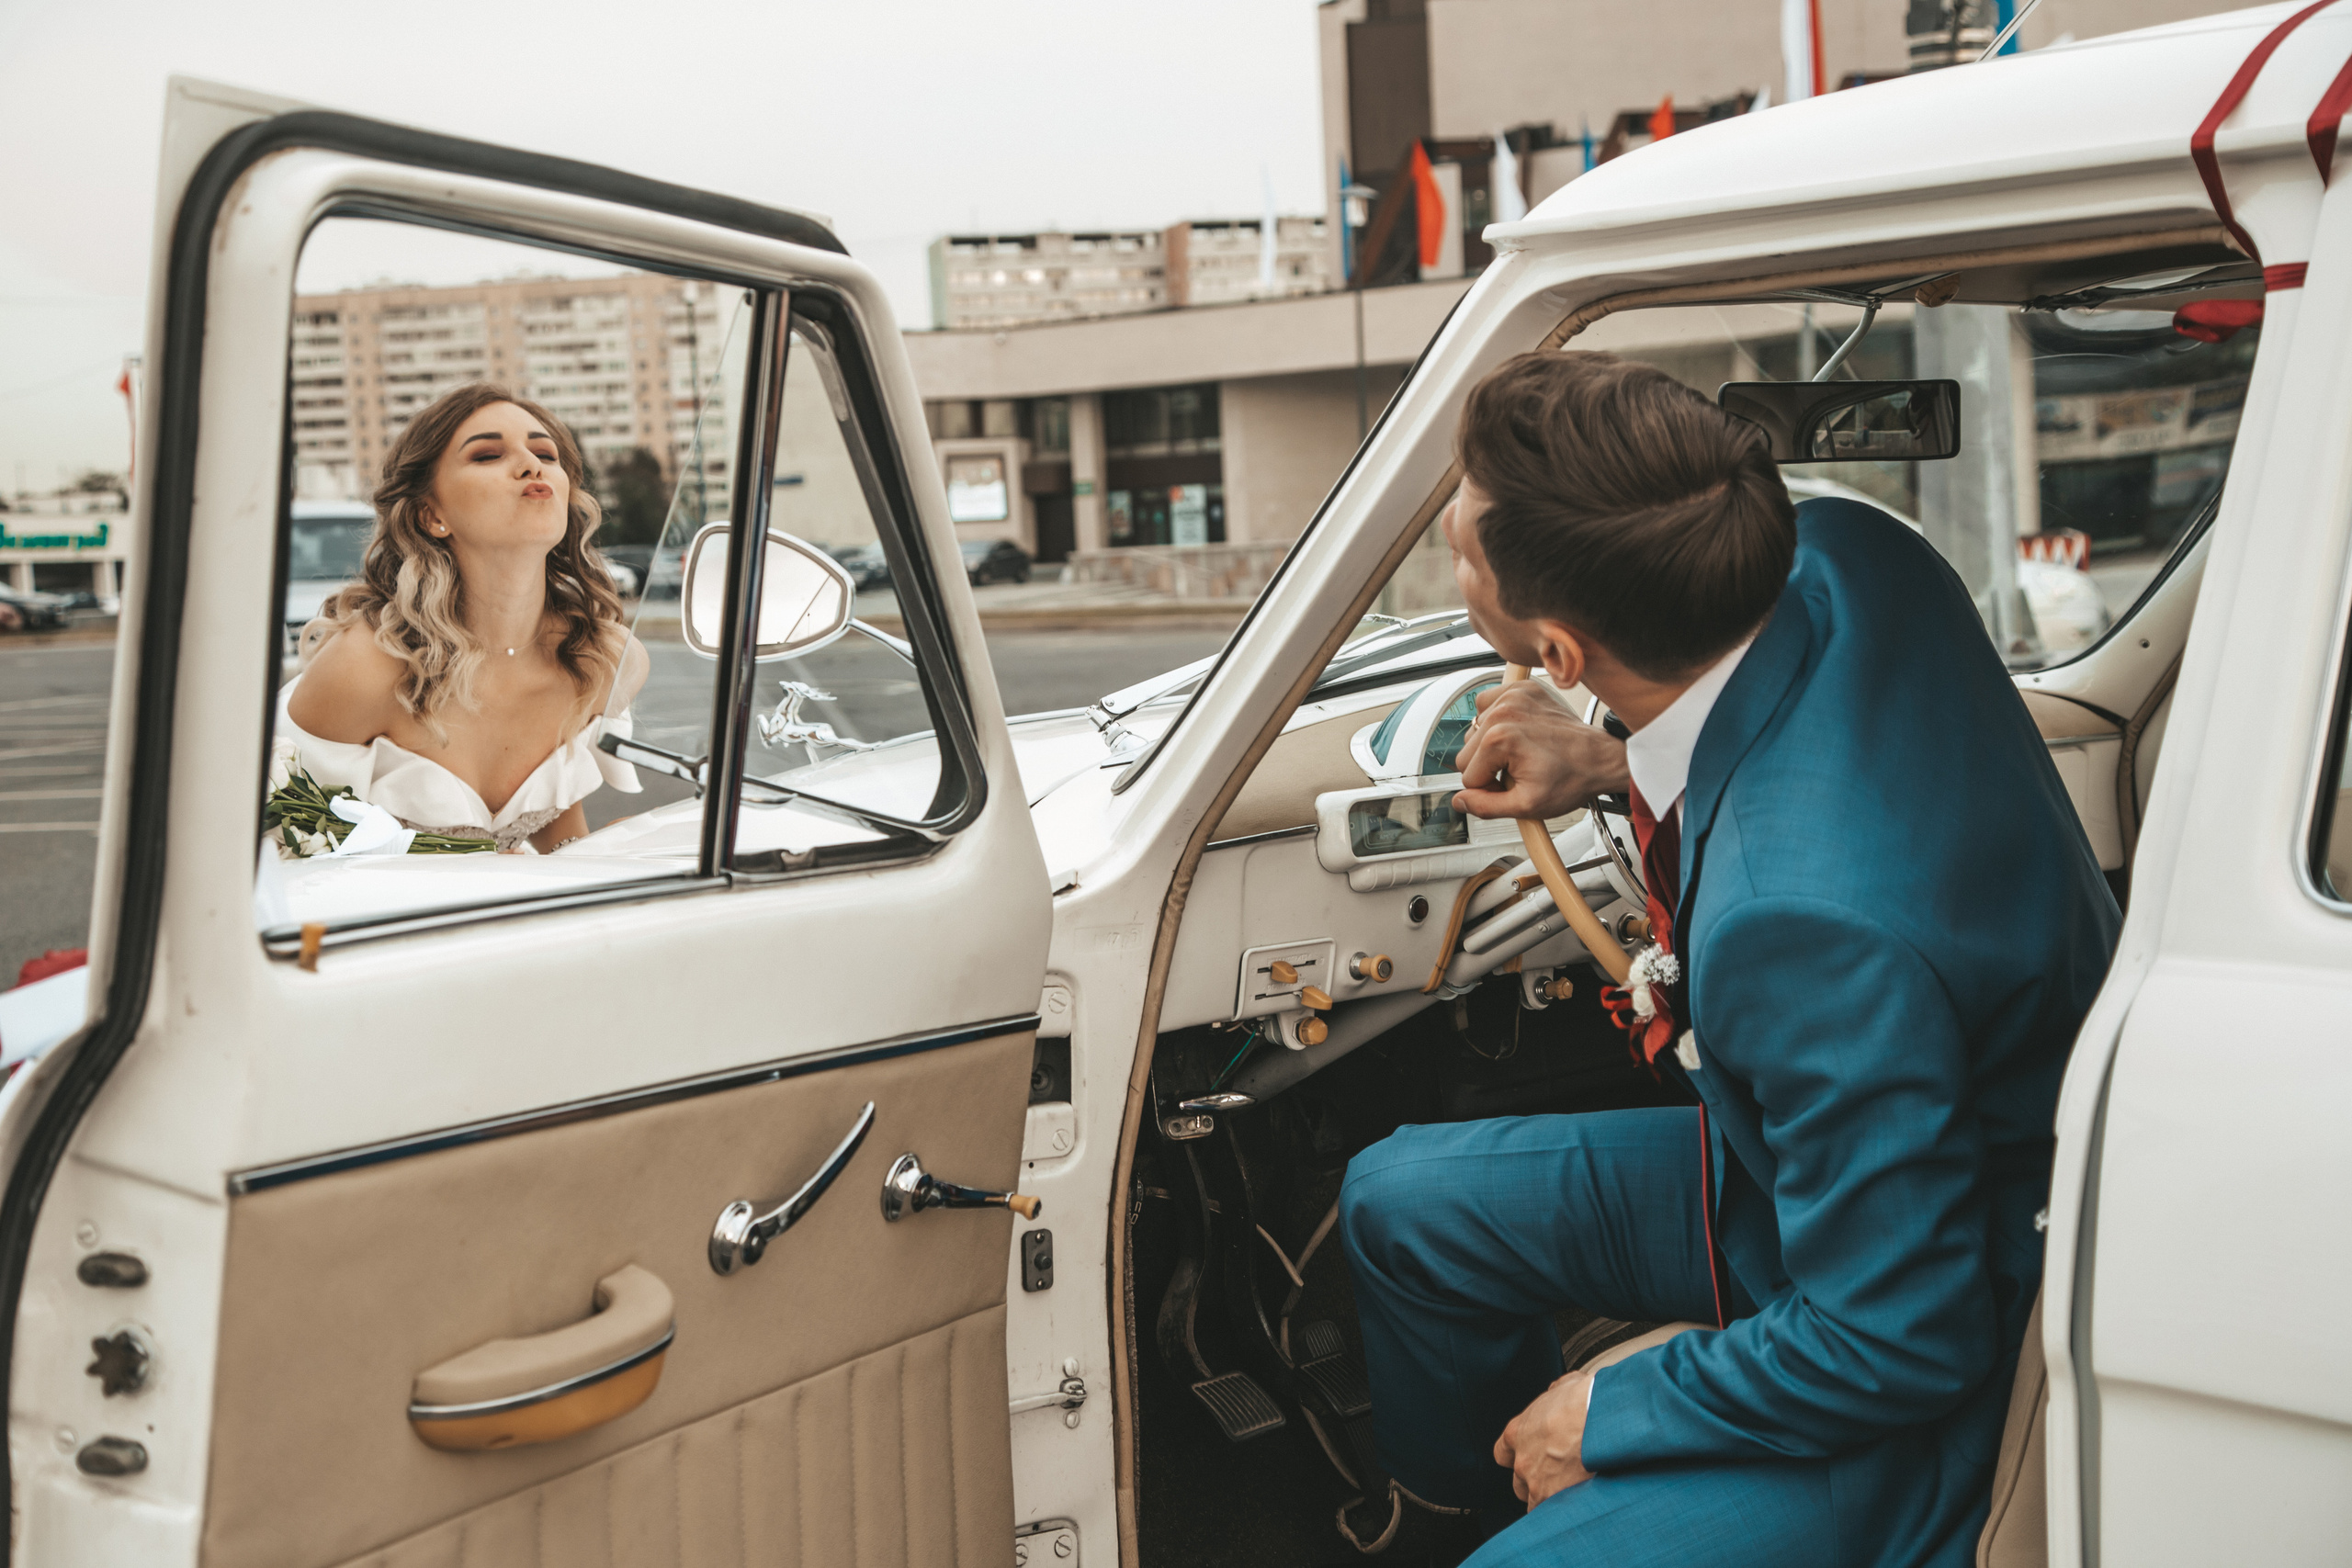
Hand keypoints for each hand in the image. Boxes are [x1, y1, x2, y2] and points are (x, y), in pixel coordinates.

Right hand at [1452, 683, 1630, 820]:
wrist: (1599, 758)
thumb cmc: (1571, 778)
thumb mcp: (1527, 805)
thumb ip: (1486, 807)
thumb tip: (1460, 802)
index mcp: (1499, 739)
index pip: (1467, 775)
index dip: (1488, 788)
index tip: (1512, 786)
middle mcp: (1502, 712)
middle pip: (1466, 753)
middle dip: (1488, 767)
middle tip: (1517, 770)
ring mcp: (1511, 697)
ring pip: (1473, 732)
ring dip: (1491, 745)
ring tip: (1520, 752)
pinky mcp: (1519, 689)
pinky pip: (1486, 705)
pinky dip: (1495, 721)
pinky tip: (1515, 733)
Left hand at [1493, 1368, 1594, 1508]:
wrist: (1602, 1423)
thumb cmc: (1586, 1402)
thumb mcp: (1564, 1387)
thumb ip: (1554, 1395)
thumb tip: (1559, 1393)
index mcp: (1519, 1432)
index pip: (1503, 1452)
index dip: (1516, 1456)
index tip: (1528, 1457)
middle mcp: (1522, 1461)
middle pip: (1518, 1481)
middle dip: (1534, 1481)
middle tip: (1555, 1477)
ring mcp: (1537, 1483)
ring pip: (1533, 1502)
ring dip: (1547, 1500)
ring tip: (1569, 1496)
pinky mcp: (1555, 1500)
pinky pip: (1551, 1516)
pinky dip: (1562, 1515)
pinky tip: (1576, 1509)